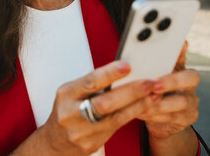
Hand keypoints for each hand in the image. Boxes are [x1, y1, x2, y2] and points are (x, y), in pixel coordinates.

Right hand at [40, 61, 158, 155]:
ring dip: (138, 105)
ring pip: (115, 118)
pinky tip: (144, 108)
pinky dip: (132, 115)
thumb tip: (123, 70)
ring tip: (153, 95)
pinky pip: (117, 127)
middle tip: (149, 83)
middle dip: (130, 92)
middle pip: (104, 102)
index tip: (127, 66)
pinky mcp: (93, 143)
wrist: (56, 142)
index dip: (109, 73)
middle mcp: (72, 113)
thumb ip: (93, 84)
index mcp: (66, 94)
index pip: (90, 82)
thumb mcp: (72, 92)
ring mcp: (82, 131)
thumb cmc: (68, 110)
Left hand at [138, 41, 200, 138]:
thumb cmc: (150, 93)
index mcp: (179, 68)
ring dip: (160, 103)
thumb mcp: (146, 78)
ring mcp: (191, 101)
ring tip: (143, 103)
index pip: (182, 56)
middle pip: (191, 77)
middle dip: (172, 81)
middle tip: (154, 85)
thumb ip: (143, 68)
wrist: (157, 118)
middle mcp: (189, 83)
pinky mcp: (188, 118)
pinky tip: (142, 113)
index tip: (178, 45)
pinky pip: (173, 117)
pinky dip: (156, 115)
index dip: (181, 52)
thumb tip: (127, 58)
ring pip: (182, 101)